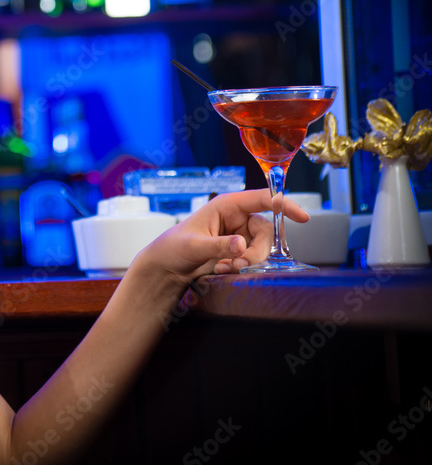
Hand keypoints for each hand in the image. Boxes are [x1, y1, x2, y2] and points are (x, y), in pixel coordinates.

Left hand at [133, 188, 309, 284]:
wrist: (166, 269)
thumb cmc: (173, 248)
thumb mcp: (193, 246)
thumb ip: (218, 245)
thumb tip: (241, 245)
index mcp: (226, 205)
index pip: (262, 199)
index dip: (284, 205)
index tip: (303, 217)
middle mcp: (236, 217)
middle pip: (266, 230)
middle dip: (258, 250)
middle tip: (241, 265)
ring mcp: (239, 234)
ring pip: (262, 247)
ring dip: (250, 261)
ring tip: (228, 268)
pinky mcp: (238, 251)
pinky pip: (254, 258)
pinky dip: (243, 267)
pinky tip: (224, 270)